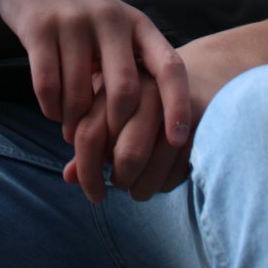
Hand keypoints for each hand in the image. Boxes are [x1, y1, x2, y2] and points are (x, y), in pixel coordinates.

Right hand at [0, 0, 190, 195]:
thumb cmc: (81, 15)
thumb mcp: (115, 28)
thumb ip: (132, 66)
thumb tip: (150, 130)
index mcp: (136, 22)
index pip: (170, 65)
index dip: (178, 104)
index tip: (177, 140)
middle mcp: (109, 18)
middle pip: (124, 91)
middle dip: (116, 129)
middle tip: (105, 147)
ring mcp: (73, 21)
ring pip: (81, 95)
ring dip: (75, 123)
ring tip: (72, 129)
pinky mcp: (40, 27)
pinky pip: (48, 87)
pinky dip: (51, 110)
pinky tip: (52, 112)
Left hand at [65, 30, 259, 202]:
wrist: (194, 75)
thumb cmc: (140, 103)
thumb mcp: (110, 114)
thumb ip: (91, 142)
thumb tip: (68, 178)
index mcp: (109, 84)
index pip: (89, 136)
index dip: (88, 172)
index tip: (94, 192)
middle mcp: (140, 89)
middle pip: (127, 155)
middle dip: (122, 180)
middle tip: (119, 184)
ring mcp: (172, 102)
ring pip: (155, 165)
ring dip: (143, 187)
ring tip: (138, 187)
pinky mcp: (199, 117)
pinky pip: (179, 166)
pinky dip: (166, 183)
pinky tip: (161, 178)